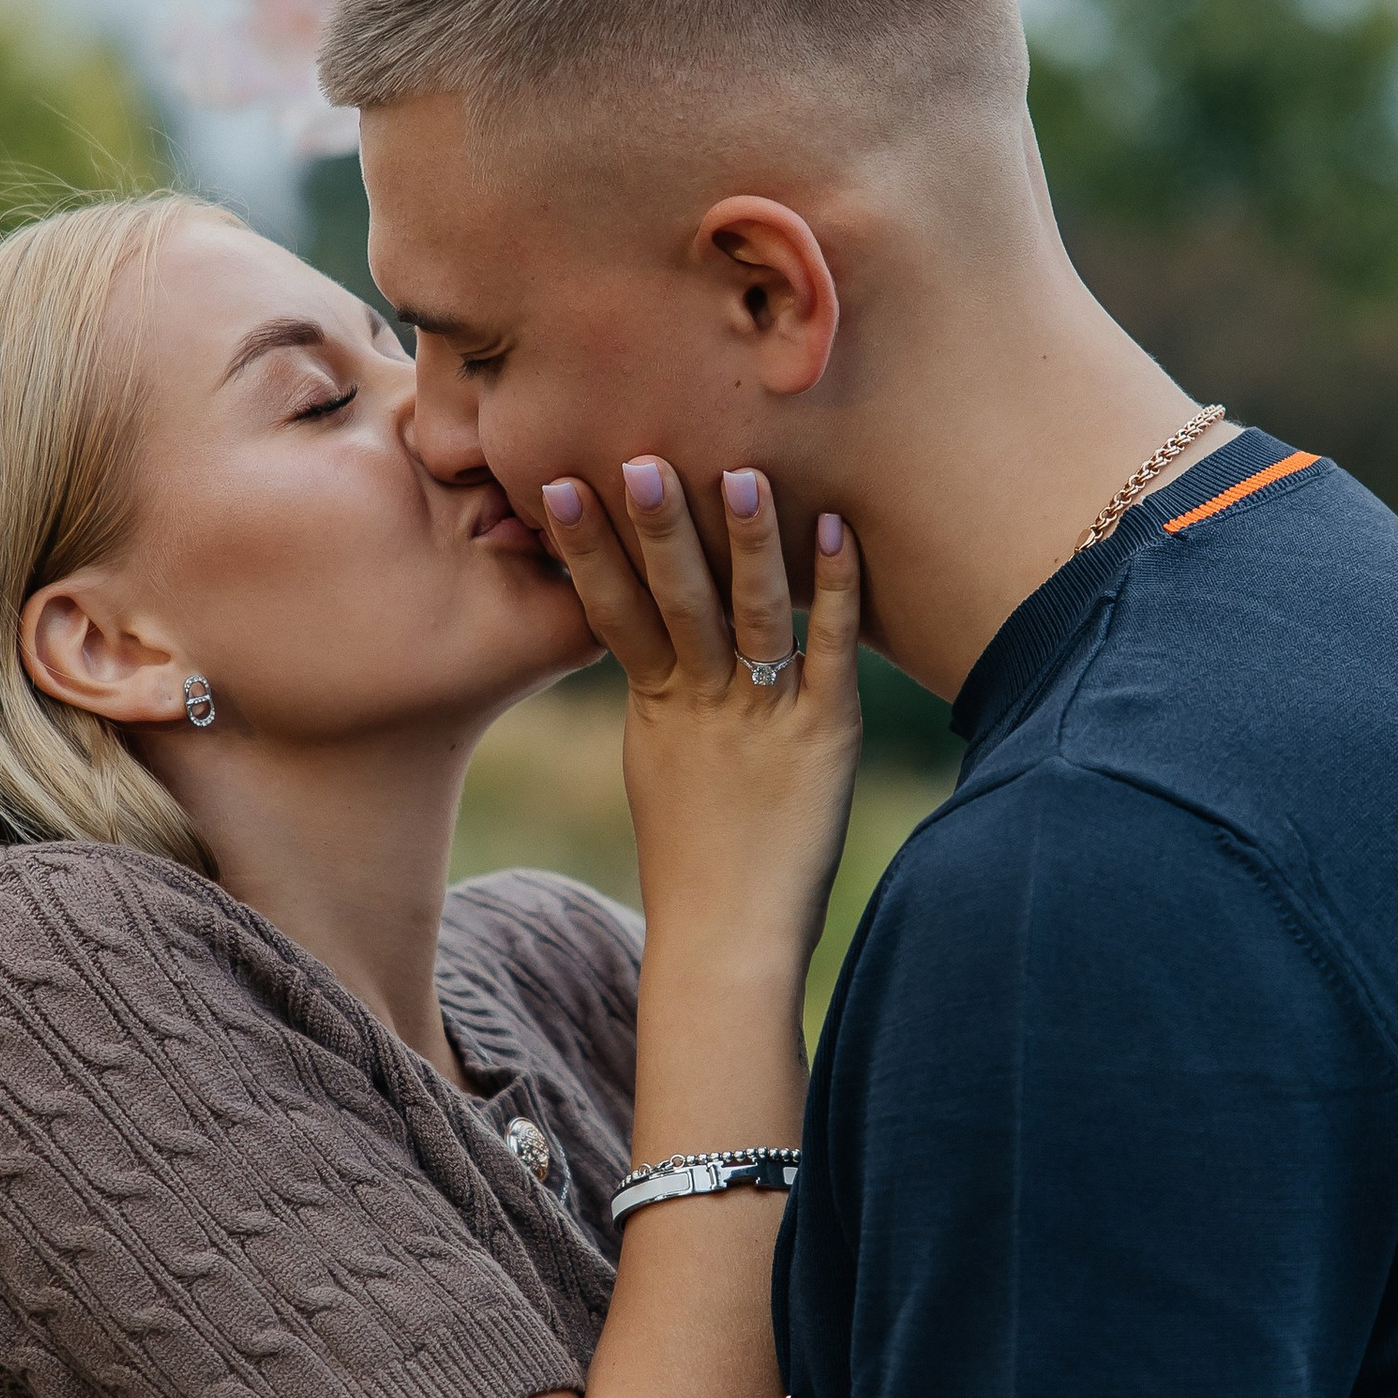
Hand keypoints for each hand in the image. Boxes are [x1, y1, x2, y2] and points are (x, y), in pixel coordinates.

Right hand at [536, 463, 862, 986]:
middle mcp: (704, 704)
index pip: (611, 613)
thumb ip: (658, 693)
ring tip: (741, 473)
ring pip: (751, 617)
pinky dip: (835, 590)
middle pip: (674, 603)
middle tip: (637, 456)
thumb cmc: (693, 858)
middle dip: (656, 529)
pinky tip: (837, 529)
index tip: (560, 485)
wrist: (728, 941)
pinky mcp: (825, 737)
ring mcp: (764, 718)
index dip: (587, 551)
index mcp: (656, 707)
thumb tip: (646, 636)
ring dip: (746, 543)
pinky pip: (829, 653)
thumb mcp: (658, 763)